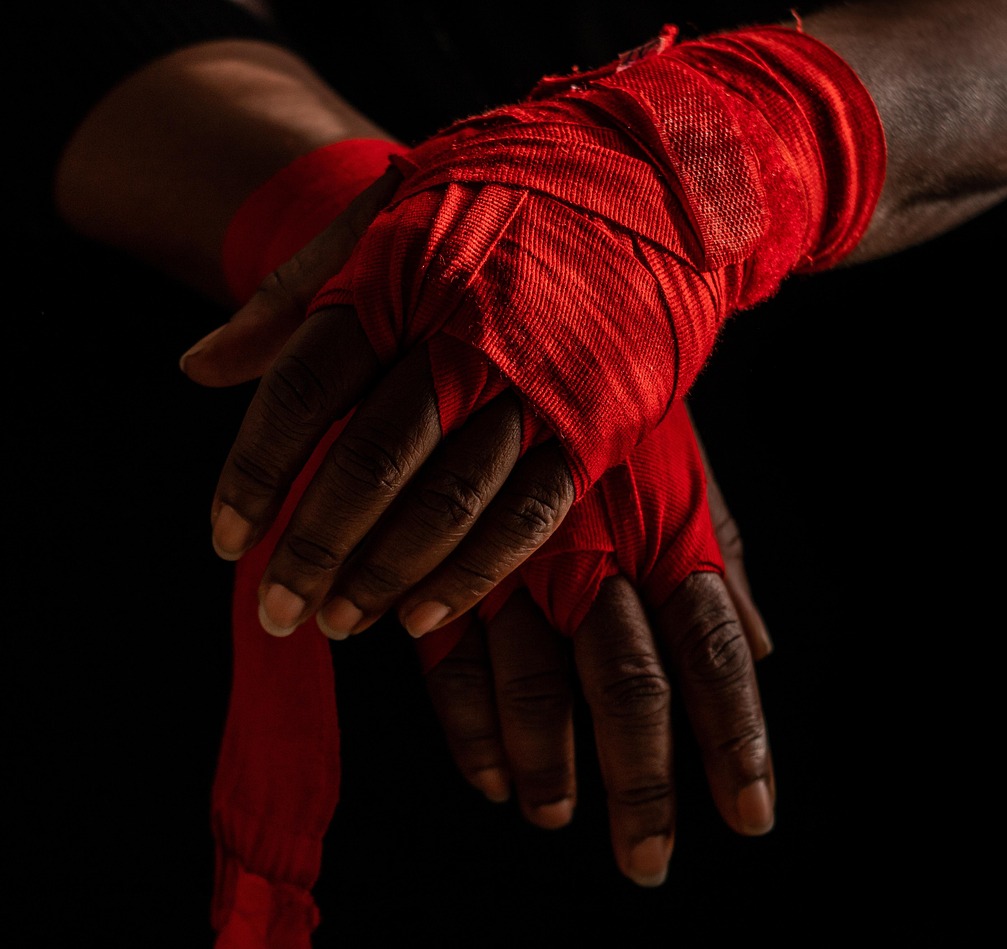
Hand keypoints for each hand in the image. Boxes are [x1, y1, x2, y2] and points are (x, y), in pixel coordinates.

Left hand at [185, 166, 578, 639]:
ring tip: (338, 622)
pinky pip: (527, 517)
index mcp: (401, 279)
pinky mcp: (593, 428)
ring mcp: (535, 389)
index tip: (226, 537)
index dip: (256, 472)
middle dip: (314, 547)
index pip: (304, 388)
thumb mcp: (386, 214)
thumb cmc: (499, 202)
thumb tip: (197, 369)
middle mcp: (464, 339)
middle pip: (371, 461)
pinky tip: (422, 617)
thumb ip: (291, 292)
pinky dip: (472, 575)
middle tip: (275, 609)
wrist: (643, 187)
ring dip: (384, 575)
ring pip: (448, 503)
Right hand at [419, 404, 773, 886]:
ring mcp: (516, 557)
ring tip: (557, 818)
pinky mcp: (444, 558)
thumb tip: (764, 644)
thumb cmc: (604, 399)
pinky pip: (453, 660)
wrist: (499, 312)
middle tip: (650, 862)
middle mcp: (597, 552)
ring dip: (549, 764)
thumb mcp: (675, 459)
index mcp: (661, 528)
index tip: (752, 816)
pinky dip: (471, 725)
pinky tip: (490, 776)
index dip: (735, 737)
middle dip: (643, 782)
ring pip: (536, 684)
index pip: (711, 649)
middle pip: (628, 684)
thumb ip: (717, 551)